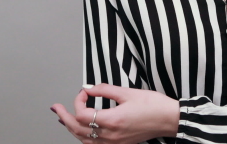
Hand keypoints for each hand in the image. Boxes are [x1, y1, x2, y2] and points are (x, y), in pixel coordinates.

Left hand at [51, 84, 179, 143]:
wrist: (169, 119)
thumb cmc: (153, 106)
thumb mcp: (127, 92)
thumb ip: (104, 89)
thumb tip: (88, 88)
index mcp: (112, 120)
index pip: (82, 114)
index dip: (78, 101)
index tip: (84, 92)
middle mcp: (110, 135)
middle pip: (77, 130)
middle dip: (64, 118)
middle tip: (56, 108)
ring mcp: (114, 142)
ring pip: (83, 140)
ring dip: (71, 128)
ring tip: (63, 119)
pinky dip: (83, 137)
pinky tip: (80, 130)